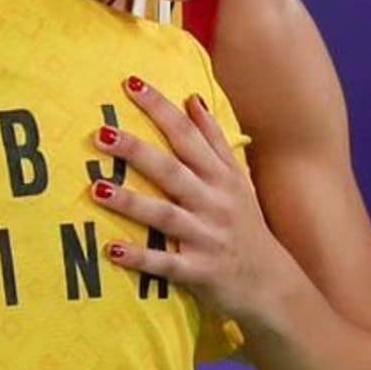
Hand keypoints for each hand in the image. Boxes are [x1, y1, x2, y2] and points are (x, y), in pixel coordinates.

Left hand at [87, 76, 303, 328]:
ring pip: (165, 215)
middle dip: (137, 150)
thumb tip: (193, 99)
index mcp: (221, 176)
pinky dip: (141, 258)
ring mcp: (207, 237)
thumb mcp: (237, 179)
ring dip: (131, 203)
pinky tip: (112, 250)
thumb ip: (214, 140)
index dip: (161, 109)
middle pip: (172, 170)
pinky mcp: (200, 272)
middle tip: (102, 133)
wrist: (273, 285)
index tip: (131, 84)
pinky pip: (166, 264)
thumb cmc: (247, 226)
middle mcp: (214, 202)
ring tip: (97, 188)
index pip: (187, 135)